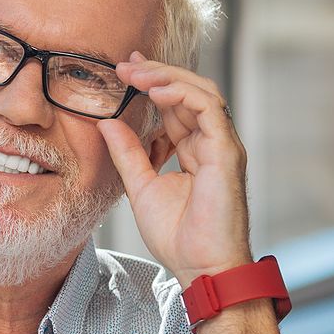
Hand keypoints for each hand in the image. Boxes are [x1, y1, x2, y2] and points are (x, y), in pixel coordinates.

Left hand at [97, 52, 252, 286]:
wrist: (201, 267)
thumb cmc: (177, 236)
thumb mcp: (140, 186)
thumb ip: (127, 153)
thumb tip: (106, 122)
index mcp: (193, 150)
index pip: (175, 106)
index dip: (151, 84)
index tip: (123, 71)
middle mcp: (211, 143)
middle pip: (189, 92)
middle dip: (156, 74)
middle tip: (124, 65)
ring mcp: (222, 145)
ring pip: (202, 93)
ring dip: (167, 78)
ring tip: (137, 73)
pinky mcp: (227, 152)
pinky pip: (209, 110)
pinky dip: (183, 95)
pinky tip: (156, 92)